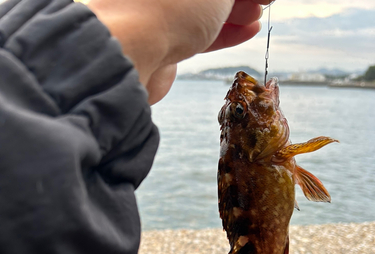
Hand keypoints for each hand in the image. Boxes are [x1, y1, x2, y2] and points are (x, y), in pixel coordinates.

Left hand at [89, 0, 273, 103]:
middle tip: (265, 0)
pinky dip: (225, 32)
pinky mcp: (164, 40)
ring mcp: (162, 11)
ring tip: (258, 14)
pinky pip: (200, 32)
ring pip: (206, 9)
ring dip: (236, 11)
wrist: (132, 52)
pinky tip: (248, 30)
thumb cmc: (170, 3)